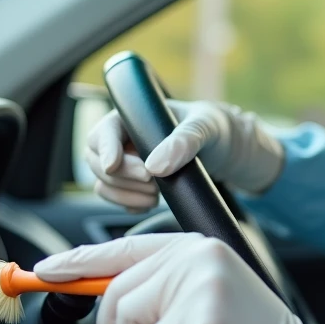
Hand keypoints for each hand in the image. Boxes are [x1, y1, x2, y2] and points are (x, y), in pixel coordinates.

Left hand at [34, 233, 324, 323]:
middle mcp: (197, 258)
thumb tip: (100, 295)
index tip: (45, 271)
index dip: (79, 261)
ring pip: (123, 321)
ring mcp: (198, 288)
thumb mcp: (203, 302)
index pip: (123, 247)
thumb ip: (161, 288)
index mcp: (197, 248)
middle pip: (115, 290)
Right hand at [86, 101, 284, 210]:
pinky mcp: (134, 185)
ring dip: (125, 195)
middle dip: (122, 177)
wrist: (228, 151)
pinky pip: (117, 200)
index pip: (102, 132)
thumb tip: (154, 166)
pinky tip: (154, 203)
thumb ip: (183, 142)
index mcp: (133, 118)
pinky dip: (131, 205)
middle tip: (152, 182)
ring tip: (156, 196)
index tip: (113, 166)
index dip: (104, 149)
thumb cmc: (215, 128)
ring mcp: (127, 164)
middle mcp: (124, 140)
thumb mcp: (205, 128)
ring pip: (104, 184)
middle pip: (96, 162)